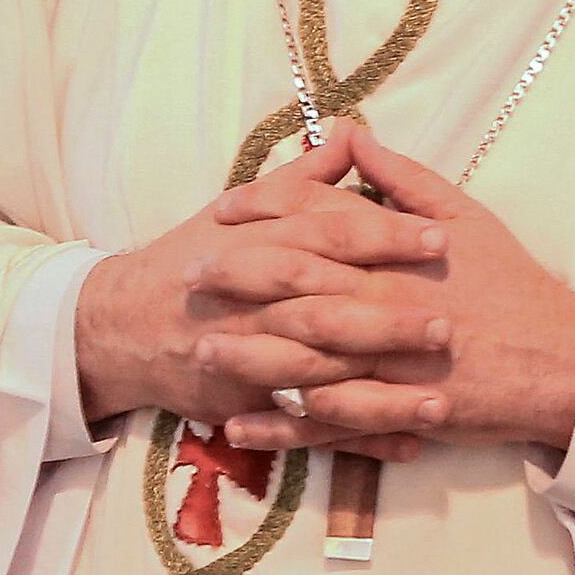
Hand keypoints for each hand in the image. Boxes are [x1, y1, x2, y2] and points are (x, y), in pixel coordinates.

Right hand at [74, 121, 445, 459]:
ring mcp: (250, 357)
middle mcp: (256, 301)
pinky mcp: (246, 404)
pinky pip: (308, 428)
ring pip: (322, 376)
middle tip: (448, 324)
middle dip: (388, 320)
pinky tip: (408, 443)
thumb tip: (349, 131)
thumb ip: (305, 179)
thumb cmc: (196, 258)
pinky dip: (357, 441)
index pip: (331, 234)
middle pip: (328, 308)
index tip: (441, 239)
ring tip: (440, 401)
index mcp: (264, 244)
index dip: (386, 236)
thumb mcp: (245, 211)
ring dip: (382, 392)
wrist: (126, 324)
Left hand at [207, 125, 574, 454]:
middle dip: (240, 280)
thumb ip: (402, 178)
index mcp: (397, 252)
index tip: (222, 211)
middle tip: (188, 274)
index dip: (267, 214)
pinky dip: (283, 427)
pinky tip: (241, 424)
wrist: (560, 361)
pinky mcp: (396, 412)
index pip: (320, 222)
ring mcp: (389, 362)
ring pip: (306, 358)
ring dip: (248, 355)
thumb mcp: (465, 214)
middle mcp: (387, 302)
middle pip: (300, 287)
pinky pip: (329, 423)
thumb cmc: (510, 283)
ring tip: (198, 350)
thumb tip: (354, 133)